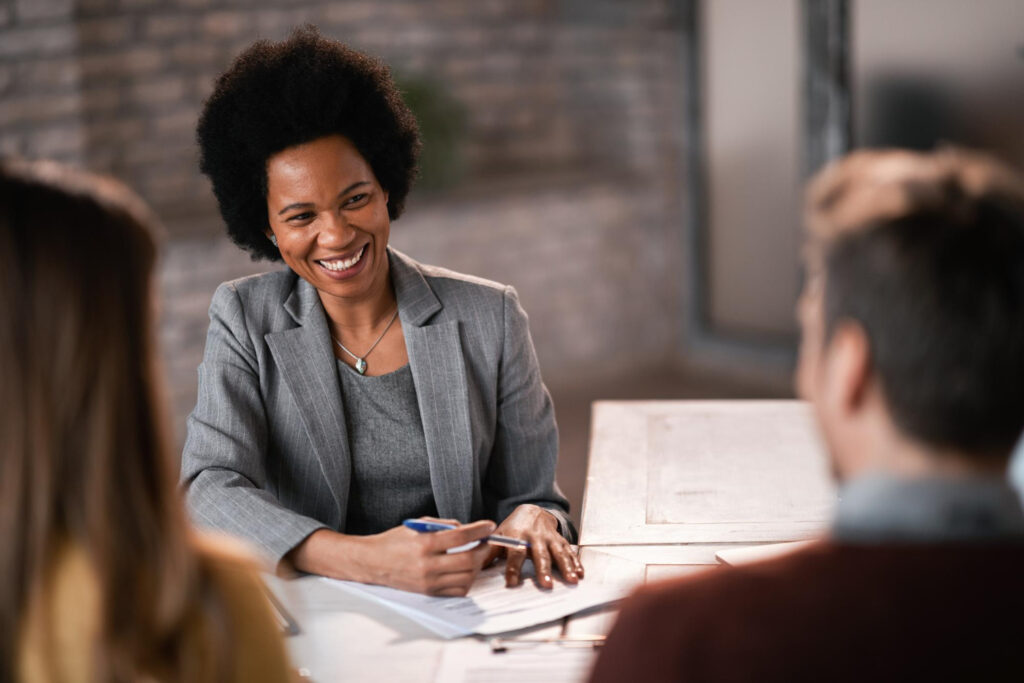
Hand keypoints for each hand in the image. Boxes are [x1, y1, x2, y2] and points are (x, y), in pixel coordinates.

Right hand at [289, 518, 494, 595]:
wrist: (373, 562)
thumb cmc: (395, 541)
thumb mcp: (417, 525)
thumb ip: (443, 525)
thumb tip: (466, 529)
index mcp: (424, 543)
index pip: (461, 536)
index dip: (479, 530)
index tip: (489, 526)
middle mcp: (427, 564)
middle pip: (468, 560)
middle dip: (482, 549)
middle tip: (485, 542)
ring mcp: (428, 581)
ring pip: (466, 577)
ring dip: (476, 565)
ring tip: (475, 555)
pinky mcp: (429, 592)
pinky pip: (457, 590)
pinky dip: (466, 580)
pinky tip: (464, 570)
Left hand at [483, 504, 583, 588]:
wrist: (532, 510)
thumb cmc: (513, 528)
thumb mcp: (499, 536)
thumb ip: (488, 552)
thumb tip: (473, 566)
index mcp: (517, 537)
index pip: (514, 554)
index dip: (513, 569)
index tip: (512, 583)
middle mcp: (535, 538)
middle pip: (540, 555)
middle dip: (544, 569)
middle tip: (547, 584)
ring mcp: (549, 538)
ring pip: (558, 553)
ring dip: (566, 567)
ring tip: (571, 580)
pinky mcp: (560, 540)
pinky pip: (569, 552)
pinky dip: (576, 562)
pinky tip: (580, 574)